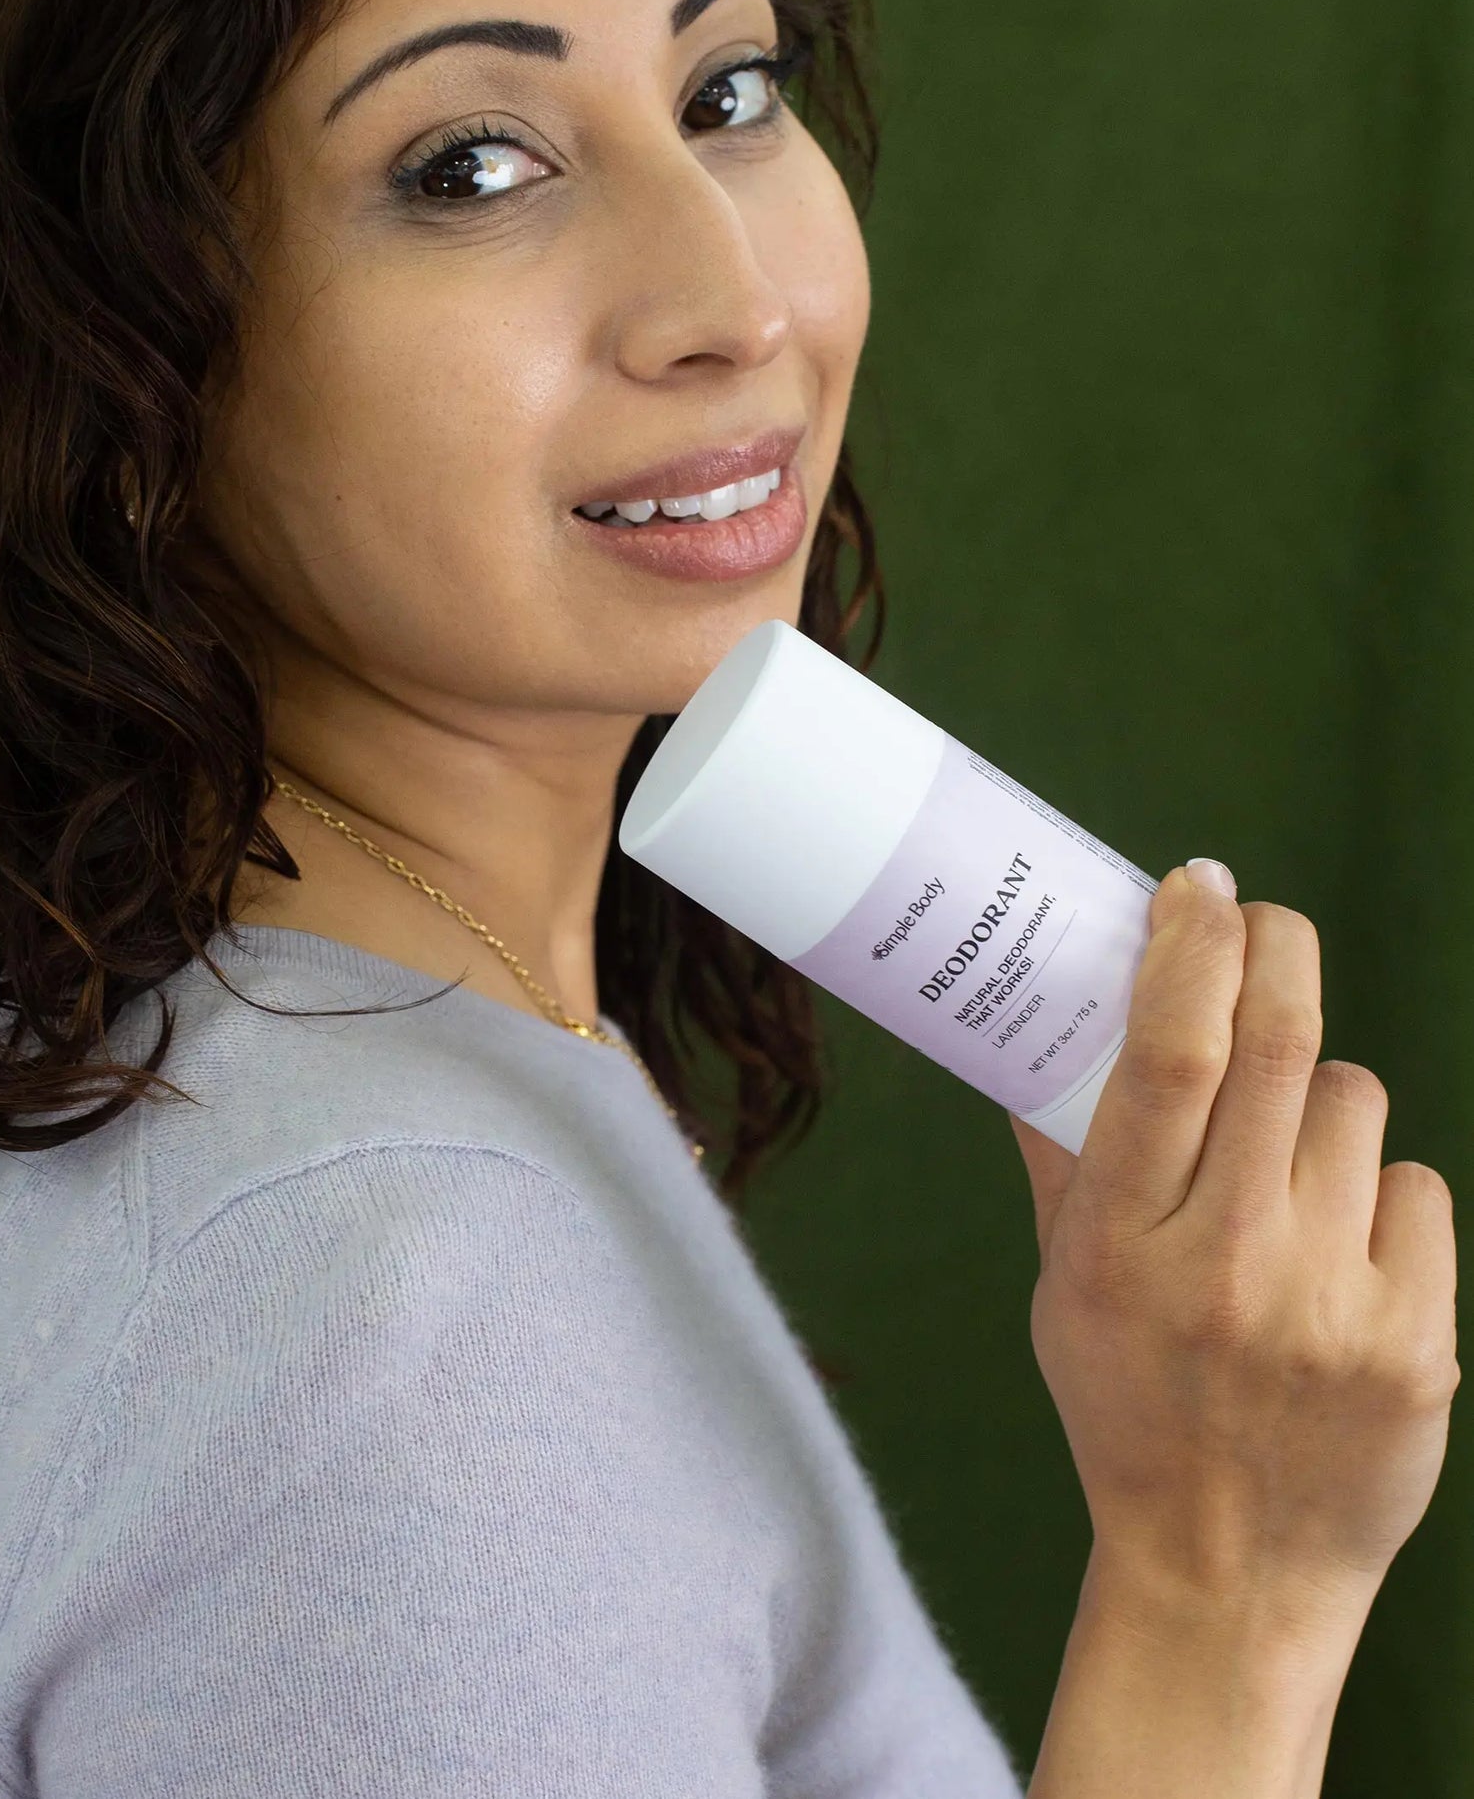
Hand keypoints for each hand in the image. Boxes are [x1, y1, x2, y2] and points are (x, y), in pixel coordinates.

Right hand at [1009, 861, 1457, 1643]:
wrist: (1231, 1570)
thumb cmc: (1128, 1404)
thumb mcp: (1063, 1286)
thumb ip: (1063, 1159)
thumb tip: (1038, 1030)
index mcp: (1123, 1242)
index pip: (1169, 1051)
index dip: (1190, 945)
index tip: (1196, 885)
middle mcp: (1230, 1262)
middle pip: (1277, 1046)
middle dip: (1275, 950)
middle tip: (1258, 919)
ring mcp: (1334, 1304)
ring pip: (1352, 1105)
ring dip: (1316, 1097)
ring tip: (1282, 1156)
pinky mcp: (1419, 1342)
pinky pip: (1412, 1191)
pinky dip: (1372, 1192)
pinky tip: (1335, 1243)